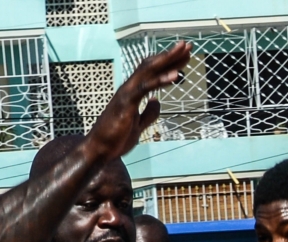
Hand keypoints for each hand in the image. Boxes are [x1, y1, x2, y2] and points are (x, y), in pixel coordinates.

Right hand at [89, 41, 191, 160]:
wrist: (100, 150)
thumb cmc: (115, 139)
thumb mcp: (138, 126)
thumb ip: (148, 114)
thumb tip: (157, 102)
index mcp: (133, 93)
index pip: (153, 72)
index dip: (169, 64)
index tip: (185, 57)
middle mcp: (129, 89)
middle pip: (152, 65)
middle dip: (170, 55)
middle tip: (188, 45)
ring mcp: (127, 94)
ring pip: (149, 70)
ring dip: (167, 59)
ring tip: (184, 50)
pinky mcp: (126, 103)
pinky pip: (145, 87)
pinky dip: (160, 80)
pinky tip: (175, 75)